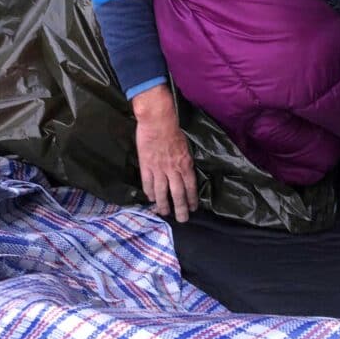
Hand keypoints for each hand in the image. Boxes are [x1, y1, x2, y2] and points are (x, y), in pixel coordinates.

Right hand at [132, 84, 197, 222]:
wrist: (157, 119)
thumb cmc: (174, 127)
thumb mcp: (186, 144)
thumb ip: (186, 160)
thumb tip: (186, 170)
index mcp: (185, 163)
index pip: (190, 186)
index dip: (192, 199)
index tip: (193, 208)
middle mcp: (173, 169)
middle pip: (177, 194)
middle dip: (180, 209)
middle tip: (182, 220)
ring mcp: (158, 169)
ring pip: (161, 192)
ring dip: (163, 205)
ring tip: (164, 213)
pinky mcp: (146, 165)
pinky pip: (147, 183)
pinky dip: (149, 192)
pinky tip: (150, 198)